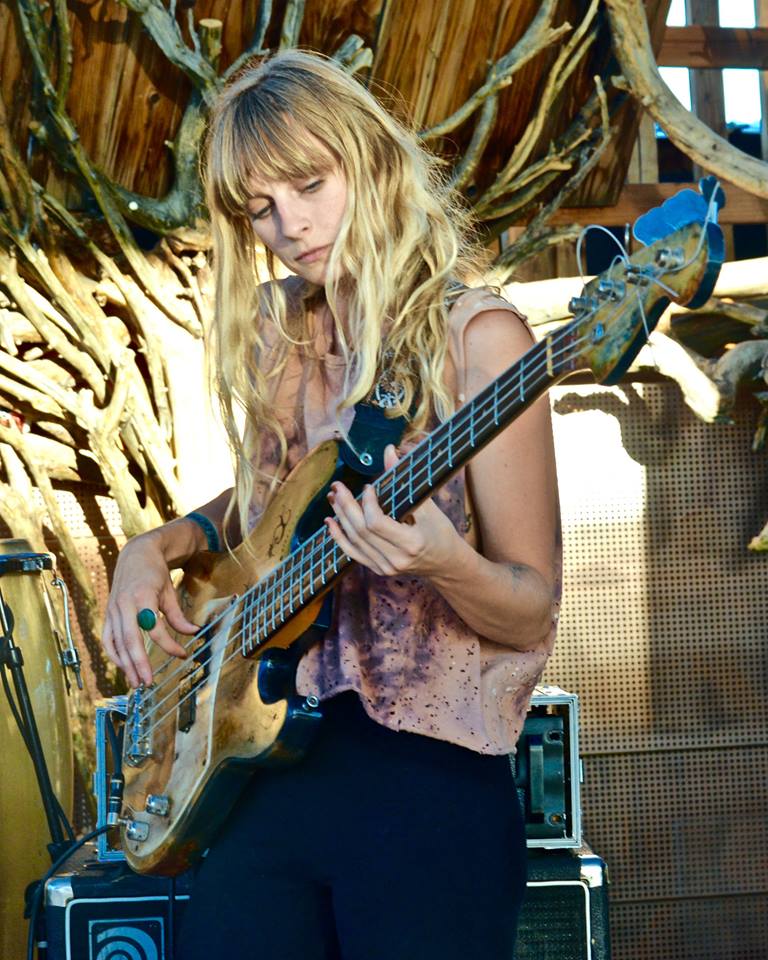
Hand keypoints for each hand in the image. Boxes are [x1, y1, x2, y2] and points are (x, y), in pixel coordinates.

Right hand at [101, 531, 197, 687]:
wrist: (135, 555)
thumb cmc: (155, 574)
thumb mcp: (170, 592)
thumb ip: (178, 616)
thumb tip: (193, 633)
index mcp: (142, 596)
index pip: (154, 628)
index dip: (169, 644)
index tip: (183, 654)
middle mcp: (124, 604)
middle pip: (130, 640)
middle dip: (139, 663)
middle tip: (148, 683)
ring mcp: (112, 610)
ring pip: (117, 642)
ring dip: (125, 664)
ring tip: (136, 682)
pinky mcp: (107, 613)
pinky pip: (107, 638)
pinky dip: (114, 654)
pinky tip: (123, 666)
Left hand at [323, 445, 459, 578]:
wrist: (446, 564)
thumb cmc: (440, 532)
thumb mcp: (429, 506)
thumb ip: (406, 480)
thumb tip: (389, 451)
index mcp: (411, 543)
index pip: (377, 523)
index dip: (367, 503)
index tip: (368, 487)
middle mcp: (396, 559)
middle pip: (361, 531)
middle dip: (346, 506)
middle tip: (337, 486)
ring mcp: (385, 568)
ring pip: (354, 541)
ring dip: (341, 517)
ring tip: (333, 497)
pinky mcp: (378, 570)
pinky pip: (353, 553)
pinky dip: (339, 537)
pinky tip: (330, 522)